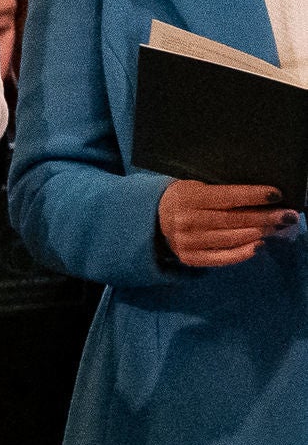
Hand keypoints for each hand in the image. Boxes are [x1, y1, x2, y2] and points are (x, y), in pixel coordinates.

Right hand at [159, 178, 295, 268]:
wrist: (155, 217)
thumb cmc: (187, 197)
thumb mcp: (199, 187)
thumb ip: (224, 192)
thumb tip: (264, 199)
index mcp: (188, 197)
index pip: (228, 197)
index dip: (254, 195)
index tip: (278, 194)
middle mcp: (186, 220)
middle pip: (234, 219)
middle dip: (266, 217)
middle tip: (289, 215)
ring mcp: (187, 241)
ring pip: (232, 238)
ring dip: (260, 233)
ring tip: (278, 228)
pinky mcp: (189, 257)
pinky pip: (222, 257)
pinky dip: (244, 253)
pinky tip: (259, 245)